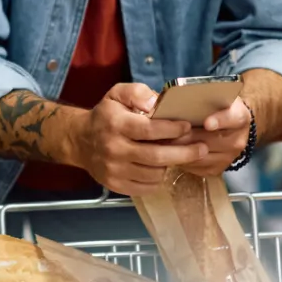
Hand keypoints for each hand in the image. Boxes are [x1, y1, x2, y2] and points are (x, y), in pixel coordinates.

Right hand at [70, 83, 209, 195]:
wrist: (80, 140)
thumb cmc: (105, 115)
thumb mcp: (117, 94)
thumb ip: (137, 93)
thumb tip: (156, 104)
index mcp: (115, 124)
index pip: (150, 130)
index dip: (172, 129)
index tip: (187, 126)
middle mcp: (114, 148)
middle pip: (157, 156)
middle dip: (185, 153)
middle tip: (202, 148)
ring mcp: (114, 170)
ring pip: (154, 174)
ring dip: (169, 164)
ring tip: (175, 155)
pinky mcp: (116, 185)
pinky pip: (147, 187)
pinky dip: (158, 179)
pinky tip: (159, 167)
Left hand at [170, 97, 250, 176]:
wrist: (227, 124)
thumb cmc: (213, 107)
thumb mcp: (211, 96)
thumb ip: (198, 96)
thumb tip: (173, 97)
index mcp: (239, 116)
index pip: (232, 118)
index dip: (220, 121)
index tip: (207, 123)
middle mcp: (238, 139)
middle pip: (210, 140)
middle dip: (186, 136)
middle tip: (165, 132)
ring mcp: (229, 156)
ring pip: (201, 155)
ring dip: (180, 149)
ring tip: (161, 141)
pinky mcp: (218, 169)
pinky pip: (197, 167)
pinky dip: (182, 160)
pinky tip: (169, 151)